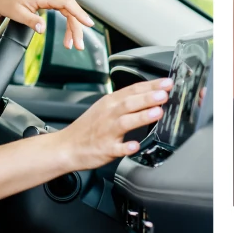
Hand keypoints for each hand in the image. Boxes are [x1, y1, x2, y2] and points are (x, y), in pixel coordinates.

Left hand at [0, 0, 94, 49]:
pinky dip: (67, 22)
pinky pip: (64, 10)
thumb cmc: (8, 2)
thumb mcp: (18, 14)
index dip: (79, 13)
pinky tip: (68, 36)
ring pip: (69, 11)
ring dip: (72, 28)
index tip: (88, 23)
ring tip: (70, 44)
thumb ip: (32, 21)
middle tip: (78, 46)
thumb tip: (42, 30)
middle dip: (76, 29)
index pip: (67, 3)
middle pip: (70, 10)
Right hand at [58, 78, 174, 170]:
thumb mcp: (105, 107)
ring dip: (141, 116)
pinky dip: (126, 147)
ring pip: (125, 122)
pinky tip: (135, 145)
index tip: (167, 82)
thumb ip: (126, 101)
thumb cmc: (88, 127)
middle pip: (130, 103)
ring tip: (157, 112)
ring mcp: (106, 132)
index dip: (151, 85)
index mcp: (110, 103)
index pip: (133, 90)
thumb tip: (150, 94)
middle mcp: (109, 115)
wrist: (67, 146)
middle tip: (165, 93)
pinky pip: (116, 148)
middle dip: (148, 97)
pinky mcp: (105, 149)